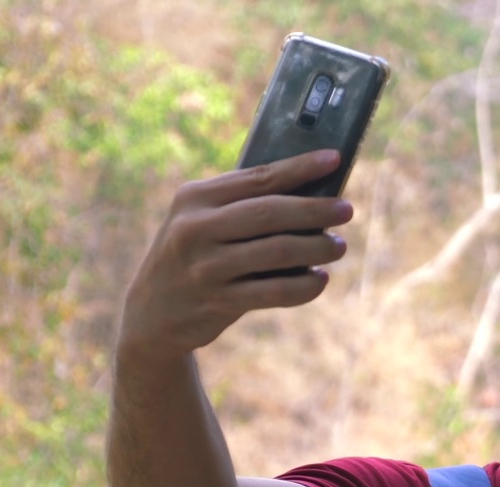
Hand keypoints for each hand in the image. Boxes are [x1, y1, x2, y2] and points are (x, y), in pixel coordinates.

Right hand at [118, 150, 352, 361]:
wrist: (152, 314)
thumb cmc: (195, 255)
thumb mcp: (202, 221)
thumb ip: (242, 206)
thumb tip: (313, 193)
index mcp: (194, 198)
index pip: (256, 178)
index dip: (299, 168)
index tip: (333, 160)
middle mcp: (196, 228)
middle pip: (269, 213)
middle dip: (315, 210)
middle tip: (347, 209)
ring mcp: (205, 267)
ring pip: (276, 252)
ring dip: (316, 248)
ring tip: (339, 246)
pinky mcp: (217, 301)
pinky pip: (274, 292)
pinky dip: (304, 286)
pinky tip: (320, 279)